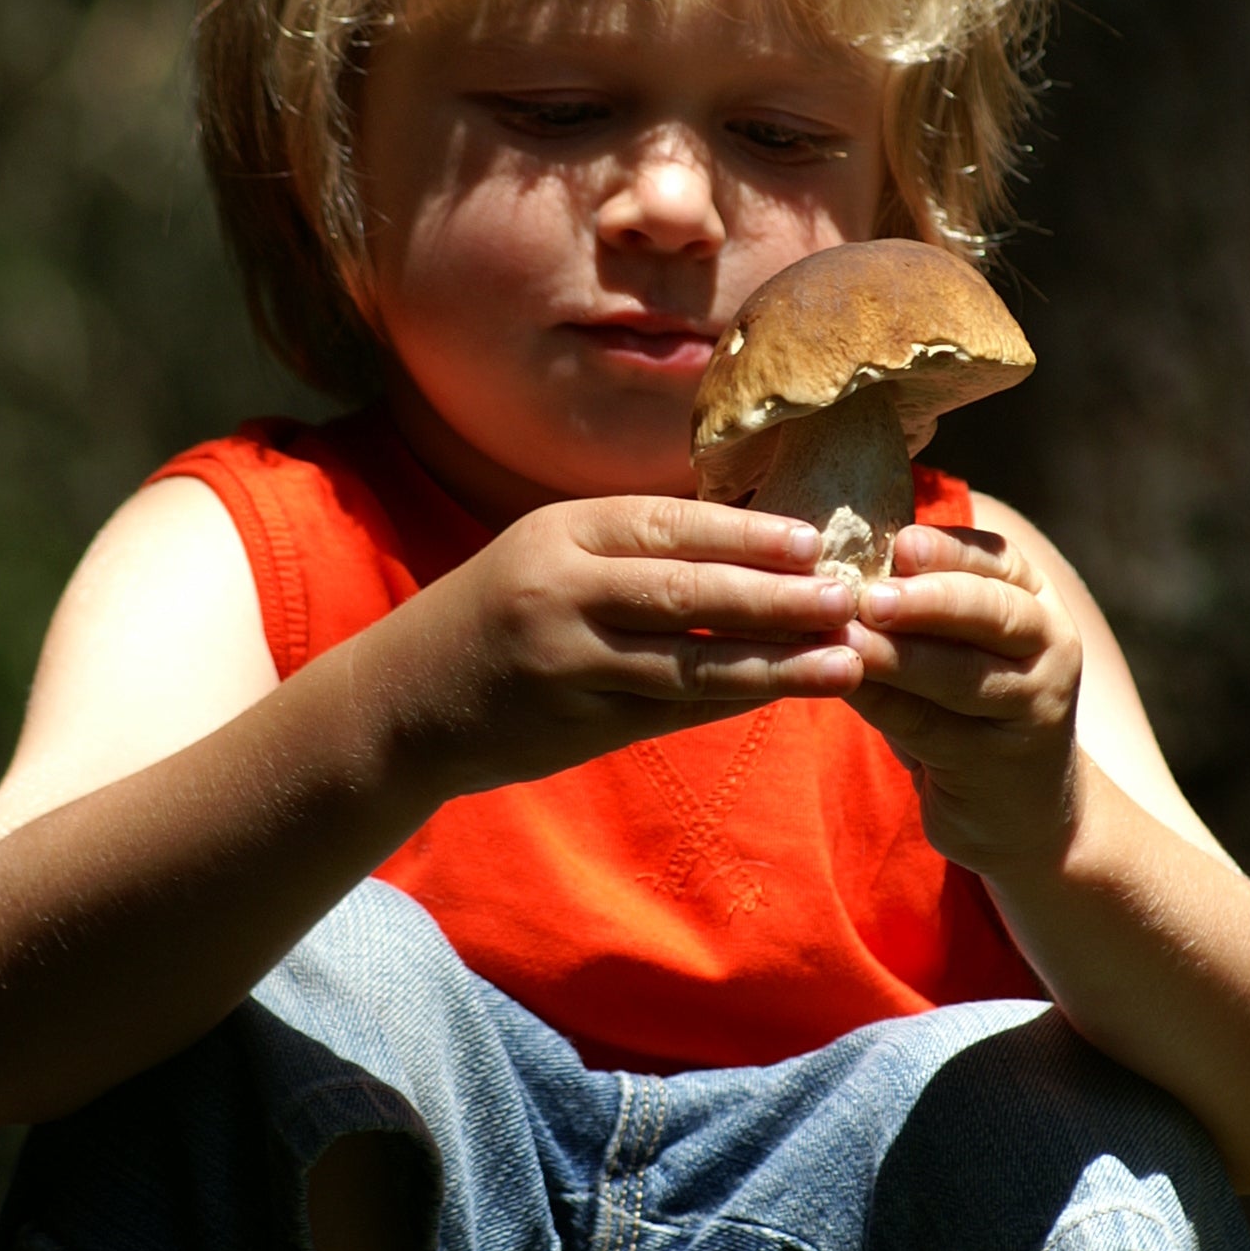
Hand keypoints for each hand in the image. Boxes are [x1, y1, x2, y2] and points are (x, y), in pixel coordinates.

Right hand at [398, 495, 865, 796]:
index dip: (748, 534)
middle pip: (687, 592)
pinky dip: (733, 701)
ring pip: (690, 663)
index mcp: (558, 533)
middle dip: (777, 597)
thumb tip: (749, 541)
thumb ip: (628, 548)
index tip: (816, 542)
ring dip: (776, 662)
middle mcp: (559, 591)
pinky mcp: (573, 726)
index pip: (668, 525)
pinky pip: (671, 711)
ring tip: (846, 660)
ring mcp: (566, 663)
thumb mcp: (546, 554)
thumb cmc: (494, 615)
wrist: (402, 702)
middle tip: (847, 598)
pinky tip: (786, 693)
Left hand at [845, 521, 1084, 875]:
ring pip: (962, 675)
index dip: (946, 550)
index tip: (899, 542)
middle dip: (930, 600)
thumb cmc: (967, 699)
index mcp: (1033, 598)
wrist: (1019, 807)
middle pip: (992, 612)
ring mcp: (1031, 707)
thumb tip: (836, 555)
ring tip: (848, 640)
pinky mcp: (996, 763)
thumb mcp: (958, 638)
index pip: (995, 560)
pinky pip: (930, 726)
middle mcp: (1048, 645)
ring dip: (901, 656)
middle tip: (872, 596)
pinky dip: (884, 701)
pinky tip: (844, 684)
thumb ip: (918, 597)